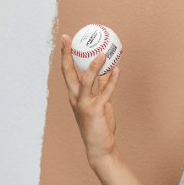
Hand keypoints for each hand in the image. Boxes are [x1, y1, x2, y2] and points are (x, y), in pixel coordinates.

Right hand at [60, 34, 120, 164]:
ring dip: (94, 66)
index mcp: (74, 95)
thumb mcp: (100, 102)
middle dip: (67, 54)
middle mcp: (76, 98)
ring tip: (102, 53)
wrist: (100, 146)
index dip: (65, 55)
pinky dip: (112, 81)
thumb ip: (102, 87)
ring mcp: (84, 104)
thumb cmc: (99, 125)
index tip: (66, 39)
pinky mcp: (95, 110)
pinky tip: (118, 70)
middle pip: (68, 72)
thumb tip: (108, 70)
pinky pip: (105, 92)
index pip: (67, 72)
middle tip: (68, 38)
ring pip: (86, 81)